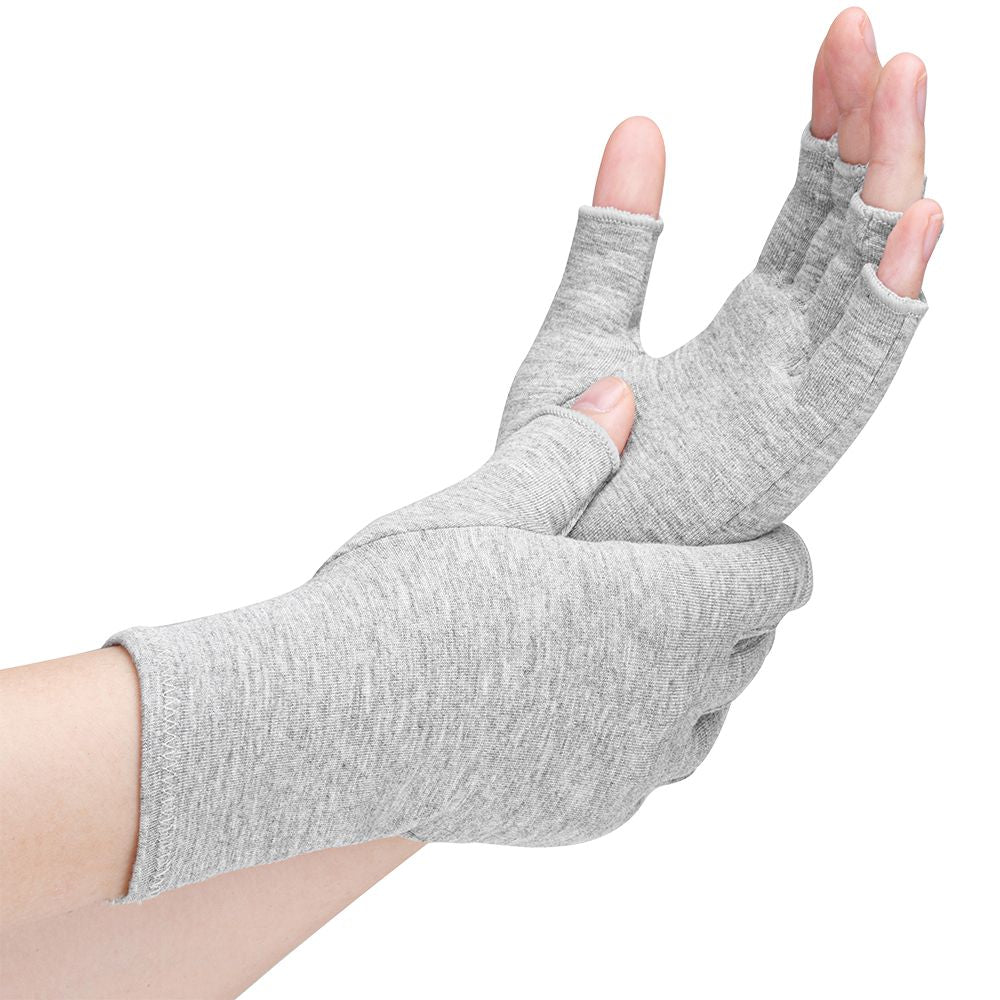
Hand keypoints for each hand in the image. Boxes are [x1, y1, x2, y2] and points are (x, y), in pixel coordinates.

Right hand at [106, 384, 810, 899]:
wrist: (321, 723)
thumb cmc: (403, 600)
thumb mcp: (489, 504)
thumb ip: (569, 449)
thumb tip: (622, 392)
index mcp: (655, 610)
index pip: (774, 583)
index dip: (776, 551)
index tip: (751, 533)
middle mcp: (658, 700)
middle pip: (747, 650)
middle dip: (734, 608)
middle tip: (688, 573)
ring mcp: (623, 769)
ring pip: (703, 721)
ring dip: (694, 677)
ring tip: (642, 641)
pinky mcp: (582, 816)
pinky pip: (645, 773)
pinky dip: (639, 734)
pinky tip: (584, 705)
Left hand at [499, 8, 941, 544]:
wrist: (546, 555)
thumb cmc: (569, 467)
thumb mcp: (587, 329)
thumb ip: (620, 239)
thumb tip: (642, 121)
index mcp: (753, 330)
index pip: (813, 210)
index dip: (832, 126)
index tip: (841, 36)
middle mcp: (790, 361)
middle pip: (853, 235)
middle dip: (869, 137)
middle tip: (873, 40)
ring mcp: (796, 403)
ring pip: (871, 286)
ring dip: (895, 192)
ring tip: (903, 88)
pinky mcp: (790, 449)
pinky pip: (863, 369)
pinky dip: (893, 298)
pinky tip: (915, 217)